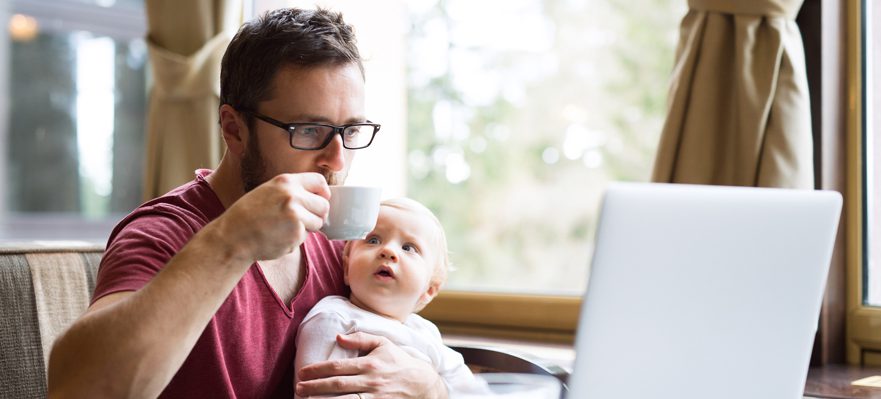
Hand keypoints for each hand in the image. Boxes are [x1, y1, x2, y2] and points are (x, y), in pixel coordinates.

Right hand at [211, 172, 329, 261]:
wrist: (232, 236)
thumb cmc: (249, 215)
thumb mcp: (269, 191)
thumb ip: (292, 191)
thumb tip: (320, 198)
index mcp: (286, 181)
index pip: (320, 181)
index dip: (323, 193)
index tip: (319, 200)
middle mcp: (292, 195)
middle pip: (324, 205)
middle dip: (317, 214)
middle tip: (301, 220)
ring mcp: (295, 215)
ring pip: (318, 222)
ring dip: (307, 228)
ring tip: (285, 228)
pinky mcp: (295, 234)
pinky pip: (306, 237)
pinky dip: (295, 240)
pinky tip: (278, 237)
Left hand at [296, 332, 447, 398]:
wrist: (424, 385)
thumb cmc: (400, 363)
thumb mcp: (384, 344)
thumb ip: (361, 339)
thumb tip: (338, 338)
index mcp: (371, 364)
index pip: (338, 367)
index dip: (317, 370)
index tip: (302, 373)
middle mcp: (371, 381)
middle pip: (337, 385)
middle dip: (314, 387)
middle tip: (298, 388)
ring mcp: (375, 398)